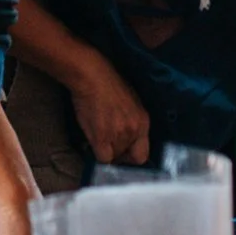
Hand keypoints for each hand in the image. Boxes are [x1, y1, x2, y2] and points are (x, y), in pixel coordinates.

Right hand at [64, 47, 150, 168]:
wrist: (92, 76)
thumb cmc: (108, 85)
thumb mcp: (131, 103)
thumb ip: (132, 122)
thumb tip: (125, 137)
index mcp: (144, 122)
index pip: (143, 154)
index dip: (131, 156)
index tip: (123, 152)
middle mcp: (134, 131)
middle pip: (128, 157)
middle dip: (118, 154)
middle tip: (108, 144)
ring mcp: (119, 135)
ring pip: (113, 157)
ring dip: (106, 150)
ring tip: (98, 135)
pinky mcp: (102, 137)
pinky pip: (102, 158)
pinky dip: (97, 153)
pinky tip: (93, 141)